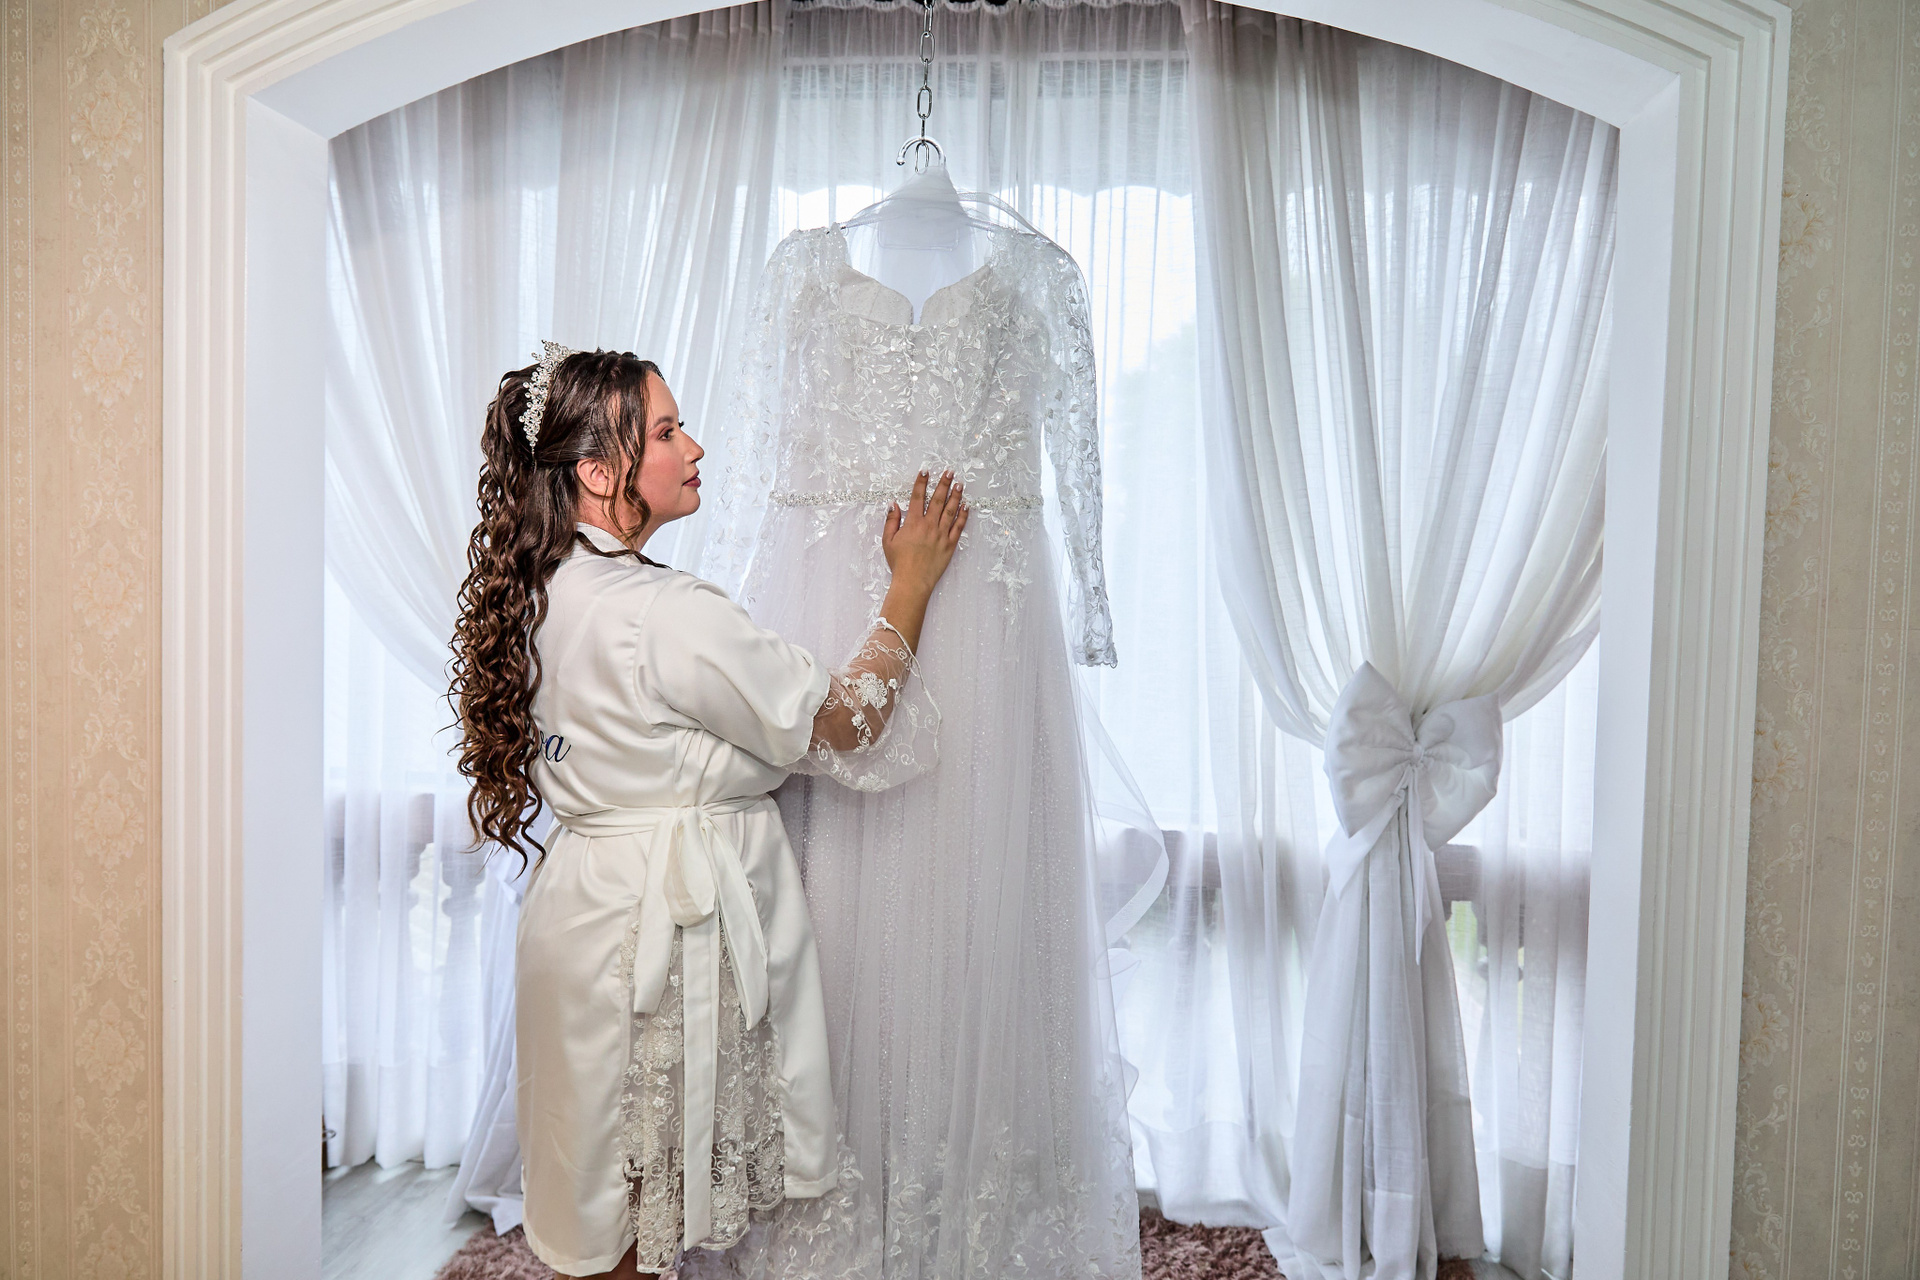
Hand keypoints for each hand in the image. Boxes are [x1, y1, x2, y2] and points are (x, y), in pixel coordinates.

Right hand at [882, 469, 967, 596]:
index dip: (921, 482)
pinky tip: (966, 506)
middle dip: (943, 484)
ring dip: (955, 496)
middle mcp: (929, 525)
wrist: (913, 581)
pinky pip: (958, 527)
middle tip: (949, 472)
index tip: (925, 471)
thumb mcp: (888, 541)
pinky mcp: (950, 545)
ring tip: (960, 484)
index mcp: (913, 523)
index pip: (917, 497)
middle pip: (937, 500)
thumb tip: (894, 504)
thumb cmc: (899, 563)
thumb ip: (891, 521)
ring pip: (950, 510)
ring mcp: (941, 534)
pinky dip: (963, 516)